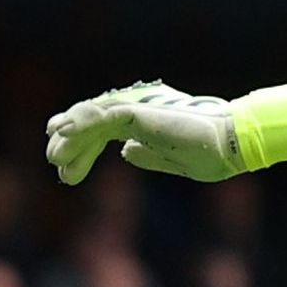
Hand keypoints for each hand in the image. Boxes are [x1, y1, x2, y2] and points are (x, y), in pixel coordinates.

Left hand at [46, 83, 247, 185]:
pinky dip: (81, 124)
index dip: (83, 152)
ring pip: (92, 120)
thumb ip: (148, 156)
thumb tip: (125, 151)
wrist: (231, 146)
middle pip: (92, 126)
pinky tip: (63, 134)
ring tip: (55, 156)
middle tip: (56, 164)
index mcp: (145, 126)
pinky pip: (101, 116)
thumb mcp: (172, 161)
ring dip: (71, 138)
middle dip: (72, 146)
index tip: (67, 175)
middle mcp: (138, 114)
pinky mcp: (139, 113)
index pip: (104, 135)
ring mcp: (137, 111)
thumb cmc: (211, 154)